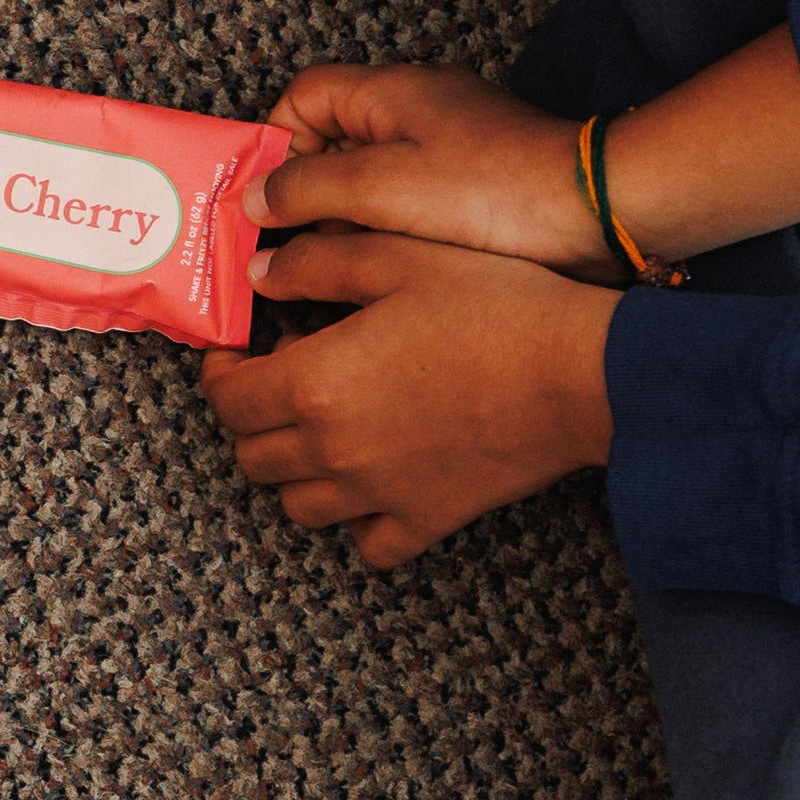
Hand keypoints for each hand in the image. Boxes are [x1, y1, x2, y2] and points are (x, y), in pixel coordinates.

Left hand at [198, 234, 618, 567]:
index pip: (227, 399)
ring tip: (325, 429)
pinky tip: (376, 483)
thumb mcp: (398, 255)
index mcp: (313, 384)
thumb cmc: (493, 305)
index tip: (236, 353)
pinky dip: (358, 523)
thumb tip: (260, 273)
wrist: (579, 373)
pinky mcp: (428, 519)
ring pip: (299, 505)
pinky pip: (368, 544)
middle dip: (253, 418)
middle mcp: (333, 450)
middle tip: (281, 383)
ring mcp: (379, 494)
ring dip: (296, 470)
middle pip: (254, 456)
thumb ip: (317, 263)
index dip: (219, 374)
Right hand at [254, 69, 603, 276]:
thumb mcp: (380, 189)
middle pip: (335, 137)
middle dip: (307, 189)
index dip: (276, 144)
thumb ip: (307, 190)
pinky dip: (392, 226)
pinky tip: (395, 263)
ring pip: (373, 173)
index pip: (305, 96)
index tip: (266, 198)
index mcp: (393, 91)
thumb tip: (254, 201)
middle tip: (291, 242)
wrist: (600, 212)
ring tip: (342, 260)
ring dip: (350, 214)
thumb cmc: (495, 192)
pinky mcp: (480, 180)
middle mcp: (422, 106)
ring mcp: (454, 143)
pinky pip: (413, 196)